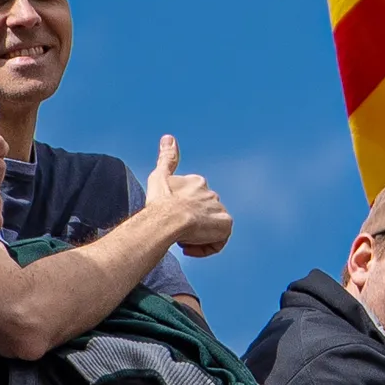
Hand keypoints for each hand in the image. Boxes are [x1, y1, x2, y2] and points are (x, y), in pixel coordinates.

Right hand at [146, 133, 230, 256]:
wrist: (167, 220)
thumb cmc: (159, 202)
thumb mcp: (159, 176)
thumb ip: (167, 158)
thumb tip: (169, 137)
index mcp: (197, 183)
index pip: (193, 201)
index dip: (181, 212)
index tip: (170, 218)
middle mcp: (211, 194)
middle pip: (202, 216)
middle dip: (190, 225)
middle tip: (174, 231)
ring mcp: (219, 210)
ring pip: (209, 228)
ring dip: (196, 236)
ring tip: (181, 239)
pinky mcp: (225, 225)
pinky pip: (217, 241)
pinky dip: (204, 247)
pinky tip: (189, 247)